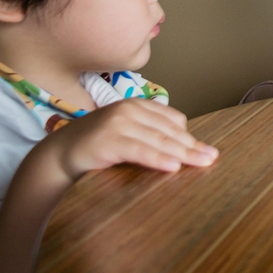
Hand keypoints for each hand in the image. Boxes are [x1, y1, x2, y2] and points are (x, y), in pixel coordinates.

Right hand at [47, 99, 218, 179]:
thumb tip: (187, 148)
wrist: (60, 153)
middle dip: (192, 146)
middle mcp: (128, 110)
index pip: (172, 120)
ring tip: (202, 163)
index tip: (206, 151)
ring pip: (158, 141)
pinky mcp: (108, 140)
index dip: (189, 137)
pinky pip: (139, 151)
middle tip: (212, 158)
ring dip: (183, 153)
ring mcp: (118, 124)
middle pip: (169, 131)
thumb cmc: (99, 145)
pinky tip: (174, 166)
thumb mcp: (128, 133)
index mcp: (136, 105)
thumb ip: (151, 134)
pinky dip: (158, 159)